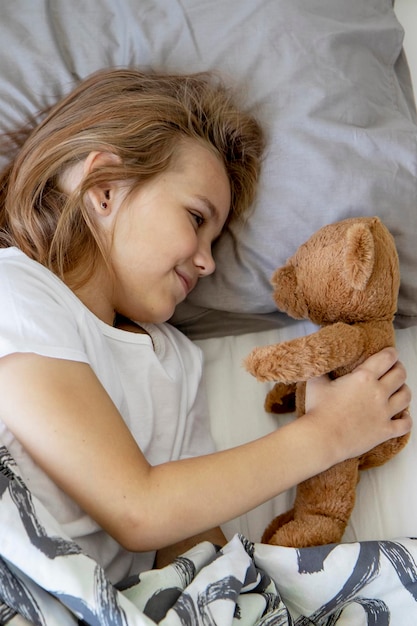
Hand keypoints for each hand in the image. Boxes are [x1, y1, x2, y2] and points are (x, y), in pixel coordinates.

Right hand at [304, 347, 411, 463]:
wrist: (322, 438)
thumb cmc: (318, 411)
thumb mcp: (316, 383)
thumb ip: (322, 369)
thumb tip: (320, 360)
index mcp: (363, 377)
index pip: (387, 358)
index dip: (391, 353)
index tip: (390, 353)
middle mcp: (378, 392)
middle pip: (400, 375)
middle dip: (399, 369)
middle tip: (394, 369)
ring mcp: (384, 412)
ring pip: (406, 396)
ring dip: (404, 390)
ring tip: (399, 389)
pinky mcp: (385, 430)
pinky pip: (406, 424)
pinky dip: (406, 419)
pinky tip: (402, 416)